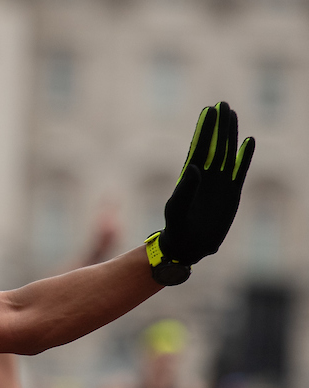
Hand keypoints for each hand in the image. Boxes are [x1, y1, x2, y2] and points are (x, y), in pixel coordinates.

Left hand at [160, 101, 254, 264]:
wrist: (189, 245)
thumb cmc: (176, 227)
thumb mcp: (177, 208)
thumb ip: (185, 189)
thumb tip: (195, 168)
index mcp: (190, 175)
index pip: (199, 146)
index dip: (204, 128)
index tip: (208, 110)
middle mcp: (206, 174)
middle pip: (214, 144)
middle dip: (218, 125)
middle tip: (222, 104)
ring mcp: (219, 181)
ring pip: (227, 152)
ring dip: (231, 134)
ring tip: (233, 114)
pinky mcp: (232, 191)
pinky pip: (240, 169)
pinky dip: (244, 156)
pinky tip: (249, 141)